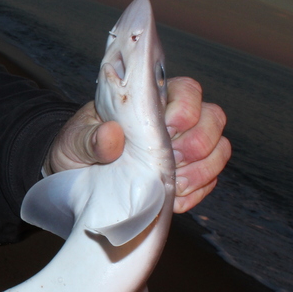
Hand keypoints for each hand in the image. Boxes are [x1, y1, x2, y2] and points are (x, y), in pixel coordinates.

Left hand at [44, 76, 229, 212]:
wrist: (73, 179)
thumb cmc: (78, 148)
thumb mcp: (74, 140)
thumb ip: (90, 138)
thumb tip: (111, 136)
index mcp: (151, 100)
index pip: (188, 91)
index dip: (186, 108)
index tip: (168, 128)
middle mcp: (175, 121)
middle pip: (213, 119)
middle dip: (199, 142)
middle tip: (173, 160)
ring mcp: (184, 150)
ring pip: (218, 150)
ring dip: (202, 170)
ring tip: (175, 185)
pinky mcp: (186, 178)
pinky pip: (208, 182)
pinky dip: (195, 193)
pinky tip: (173, 200)